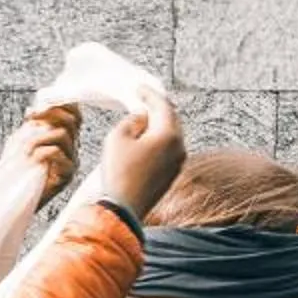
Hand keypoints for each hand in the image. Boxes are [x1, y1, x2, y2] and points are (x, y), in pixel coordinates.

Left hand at [1, 105, 81, 209]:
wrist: (14, 197)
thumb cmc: (18, 168)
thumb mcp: (23, 139)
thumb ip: (32, 123)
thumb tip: (34, 107)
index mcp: (65, 136)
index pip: (74, 113)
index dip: (59, 104)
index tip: (37, 107)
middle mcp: (72, 147)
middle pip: (72, 120)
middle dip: (49, 115)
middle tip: (30, 120)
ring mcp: (71, 162)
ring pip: (63, 135)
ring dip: (39, 136)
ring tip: (25, 147)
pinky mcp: (66, 176)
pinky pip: (58, 154)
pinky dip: (42, 151)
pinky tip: (32, 158)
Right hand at [92, 89, 185, 221]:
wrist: (123, 209)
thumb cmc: (119, 172)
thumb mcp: (118, 137)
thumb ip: (132, 121)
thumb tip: (142, 119)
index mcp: (169, 134)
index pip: (162, 105)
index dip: (149, 94)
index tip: (140, 88)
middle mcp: (179, 147)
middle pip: (171, 119)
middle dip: (157, 108)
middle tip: (144, 100)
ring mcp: (178, 163)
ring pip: (171, 135)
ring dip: (158, 125)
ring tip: (144, 119)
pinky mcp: (171, 175)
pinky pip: (168, 150)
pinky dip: (158, 140)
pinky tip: (146, 140)